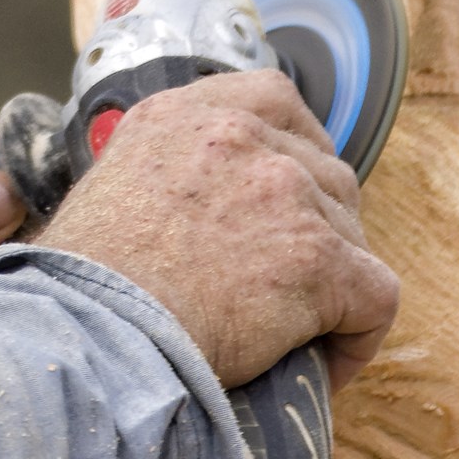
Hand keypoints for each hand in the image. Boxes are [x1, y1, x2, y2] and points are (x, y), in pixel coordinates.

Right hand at [37, 70, 399, 388]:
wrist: (91, 332)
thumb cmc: (83, 284)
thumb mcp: (108, 188)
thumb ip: (160, 172)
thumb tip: (185, 210)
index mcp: (182, 115)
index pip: (273, 97)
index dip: (296, 146)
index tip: (290, 190)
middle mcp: (239, 138)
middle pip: (323, 171)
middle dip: (317, 224)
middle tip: (286, 277)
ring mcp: (284, 191)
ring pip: (351, 234)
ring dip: (334, 280)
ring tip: (299, 328)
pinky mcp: (319, 258)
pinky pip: (375, 297)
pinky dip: (358, 335)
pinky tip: (325, 361)